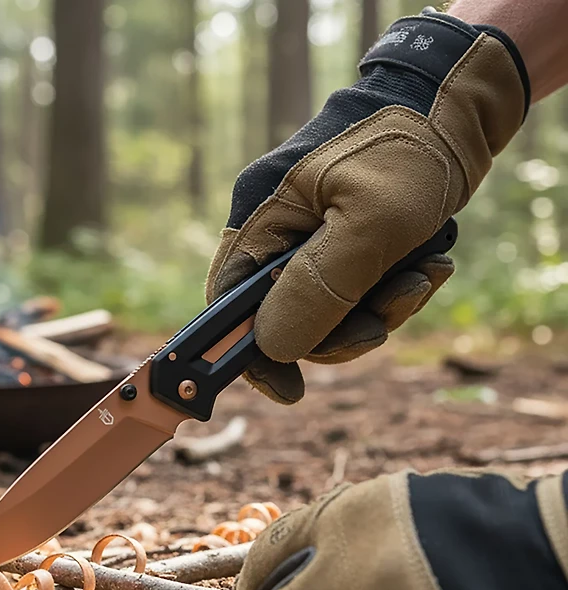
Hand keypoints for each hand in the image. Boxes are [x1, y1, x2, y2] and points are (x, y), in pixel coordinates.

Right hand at [206, 10, 528, 403]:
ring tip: (424, 276)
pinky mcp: (345, 240)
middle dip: (342, 329)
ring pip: (328, 310)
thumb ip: (319, 287)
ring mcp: (311, 236)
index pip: (229, 303)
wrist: (457, 101)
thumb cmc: (411, 148)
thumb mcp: (372, 222)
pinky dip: (393, 290)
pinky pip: (356, 291)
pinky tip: (429, 265)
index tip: (291, 390)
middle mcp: (278, 230)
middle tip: (388, 316)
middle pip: (285, 317)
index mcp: (263, 216)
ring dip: (380, 309)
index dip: (251, 353)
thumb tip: (274, 348)